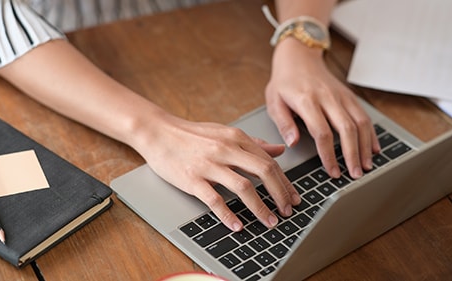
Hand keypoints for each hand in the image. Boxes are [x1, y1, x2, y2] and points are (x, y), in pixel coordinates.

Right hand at [133, 112, 300, 231]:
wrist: (158, 132)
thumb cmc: (191, 134)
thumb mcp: (225, 132)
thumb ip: (253, 142)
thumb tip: (279, 149)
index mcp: (236, 138)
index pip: (269, 161)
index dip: (285, 182)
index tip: (293, 197)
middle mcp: (226, 149)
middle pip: (264, 172)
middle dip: (280, 194)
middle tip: (288, 211)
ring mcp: (209, 164)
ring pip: (243, 187)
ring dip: (260, 207)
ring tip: (269, 221)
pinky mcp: (192, 179)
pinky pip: (214, 200)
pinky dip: (228, 215)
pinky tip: (237, 225)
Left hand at [265, 39, 379, 178]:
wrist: (299, 57)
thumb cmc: (284, 82)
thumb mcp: (274, 102)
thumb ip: (283, 123)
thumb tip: (293, 143)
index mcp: (307, 101)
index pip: (322, 132)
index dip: (329, 155)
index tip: (333, 171)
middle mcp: (328, 98)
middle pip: (346, 129)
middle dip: (353, 154)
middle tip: (355, 174)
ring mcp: (341, 96)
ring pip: (360, 122)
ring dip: (365, 146)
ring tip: (366, 166)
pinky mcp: (349, 96)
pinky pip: (364, 115)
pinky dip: (371, 133)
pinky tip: (373, 148)